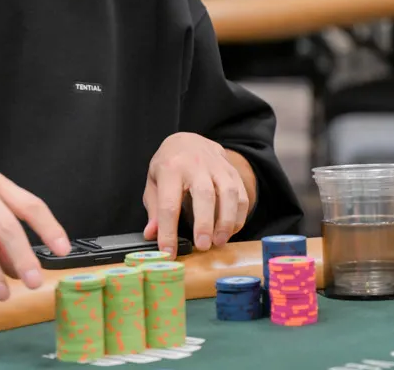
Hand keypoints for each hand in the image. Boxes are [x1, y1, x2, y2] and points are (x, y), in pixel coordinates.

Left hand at [142, 133, 249, 253]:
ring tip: (219, 242)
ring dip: (226, 221)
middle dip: (204, 223)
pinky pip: (241, 194)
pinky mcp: (232, 171)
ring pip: (228, 193)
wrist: (188, 140)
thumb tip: (152, 234)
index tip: (168, 252)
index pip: (168, 203)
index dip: (168, 230)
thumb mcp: (154, 182)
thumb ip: (154, 209)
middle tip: (202, 246)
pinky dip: (238, 216)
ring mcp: (217, 166)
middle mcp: (195, 165)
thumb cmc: (169, 165)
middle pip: (204, 194)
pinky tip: (230, 230)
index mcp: (170, 168)